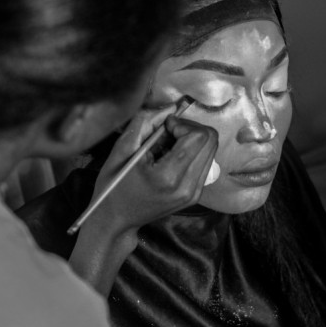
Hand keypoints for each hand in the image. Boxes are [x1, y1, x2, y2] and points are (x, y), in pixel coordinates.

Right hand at [88, 106, 217, 232]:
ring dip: (192, 140)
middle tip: (168, 133)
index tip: (164, 127)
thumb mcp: (122, 149)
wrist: (116, 219)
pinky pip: (205, 162)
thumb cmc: (114, 184)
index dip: (181, 124)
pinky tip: (172, 157)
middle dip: (190, 129)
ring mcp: (193, 193)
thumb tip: (171, 107)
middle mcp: (187, 187)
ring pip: (211, 150)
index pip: (197, 136)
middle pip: (210, 140)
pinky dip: (192, 152)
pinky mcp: (195, 195)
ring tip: (168, 146)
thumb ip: (145, 122)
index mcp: (168, 177)